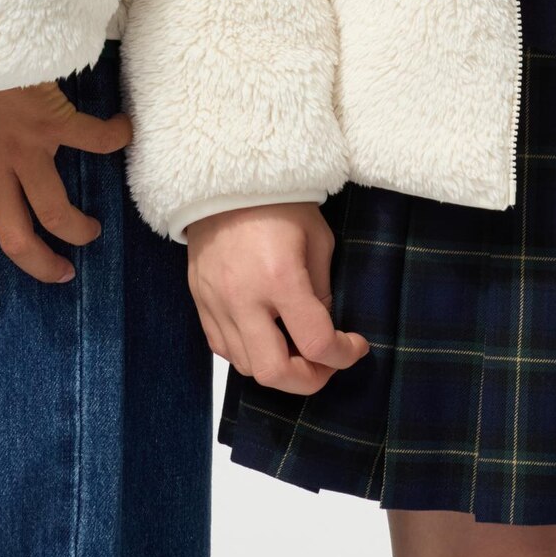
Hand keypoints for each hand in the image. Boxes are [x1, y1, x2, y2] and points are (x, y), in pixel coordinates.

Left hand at [0, 69, 131, 303]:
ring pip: (55, 208)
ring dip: (76, 226)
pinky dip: (113, 139)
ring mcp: (26, 148)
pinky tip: (126, 135)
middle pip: (17, 236)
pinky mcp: (53, 120)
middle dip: (41, 263)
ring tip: (91, 232)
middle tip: (60, 274)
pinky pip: (91, 139)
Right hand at [186, 202, 369, 394]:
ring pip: (247, 367)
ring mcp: (216, 302)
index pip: (316, 343)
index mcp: (281, 277)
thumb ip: (321, 290)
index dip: (344, 355)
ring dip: (277, 368)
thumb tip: (324, 330)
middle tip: (325, 365)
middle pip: (274, 373)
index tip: (356, 346)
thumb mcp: (317, 239)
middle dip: (308, 380)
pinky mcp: (200, 300)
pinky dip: (248, 353)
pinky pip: (222, 348)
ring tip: (296, 347)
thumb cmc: (279, 201)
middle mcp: (244, 297)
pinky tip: (266, 336)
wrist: (226, 176)